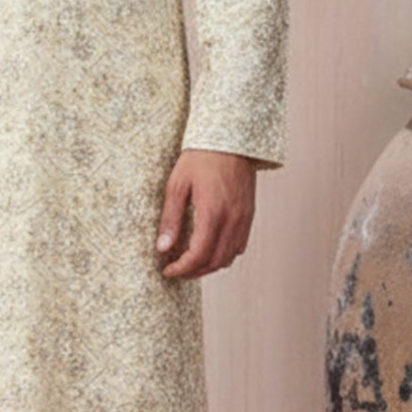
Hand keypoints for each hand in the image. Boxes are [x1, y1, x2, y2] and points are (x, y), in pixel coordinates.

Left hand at [156, 149, 257, 279]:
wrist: (231, 139)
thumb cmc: (201, 158)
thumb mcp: (177, 185)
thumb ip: (171, 219)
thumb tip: (163, 247)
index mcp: (212, 212)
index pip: (198, 255)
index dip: (182, 268)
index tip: (168, 270)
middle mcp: (232, 219)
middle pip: (214, 262)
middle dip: (193, 272)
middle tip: (176, 270)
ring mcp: (244, 218)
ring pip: (229, 257)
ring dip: (209, 266)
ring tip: (190, 263)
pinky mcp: (249, 214)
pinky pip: (239, 246)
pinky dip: (224, 255)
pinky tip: (209, 248)